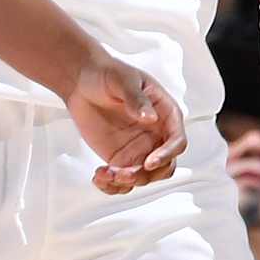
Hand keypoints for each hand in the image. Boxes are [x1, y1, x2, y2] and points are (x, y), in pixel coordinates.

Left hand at [66, 54, 184, 193]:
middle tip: (122, 173)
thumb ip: (136, 99)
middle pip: (164, 167)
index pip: (177, 141)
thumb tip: (150, 117)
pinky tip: (98, 177)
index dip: (166, 154)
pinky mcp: (120, 158)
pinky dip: (112, 185)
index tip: (149, 162)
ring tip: (105, 174)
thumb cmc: (108, 74)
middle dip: (146, 175)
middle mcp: (156, 136)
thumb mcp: (123, 81)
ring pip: (143, 178)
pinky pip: (122, 180)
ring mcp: (139, 150)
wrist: (82, 82)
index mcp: (165, 115)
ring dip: (126, 182)